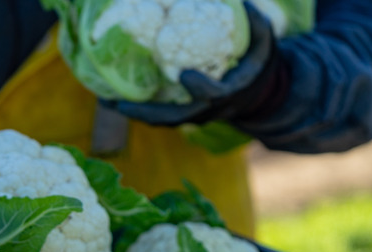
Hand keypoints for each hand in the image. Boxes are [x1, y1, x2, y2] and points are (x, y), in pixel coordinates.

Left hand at [101, 2, 285, 124]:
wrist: (257, 93)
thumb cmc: (257, 61)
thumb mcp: (263, 40)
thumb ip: (254, 22)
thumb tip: (239, 1)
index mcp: (230, 91)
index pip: (214, 95)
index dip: (200, 88)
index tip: (184, 75)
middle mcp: (209, 109)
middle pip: (175, 118)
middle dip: (148, 112)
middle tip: (120, 104)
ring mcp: (195, 116)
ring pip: (163, 121)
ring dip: (136, 114)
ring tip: (108, 103)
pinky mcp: (184, 115)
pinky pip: (159, 117)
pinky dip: (139, 111)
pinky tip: (115, 100)